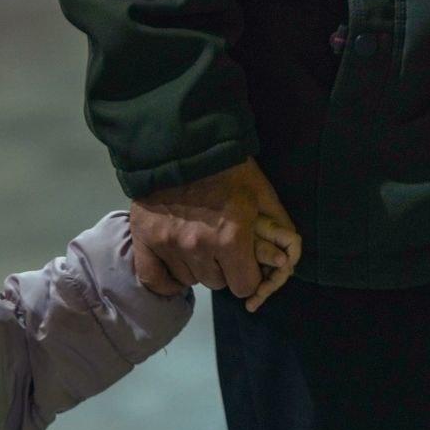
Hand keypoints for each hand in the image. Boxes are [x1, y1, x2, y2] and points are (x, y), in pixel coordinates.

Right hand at [130, 157, 300, 308]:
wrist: (182, 143)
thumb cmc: (228, 167)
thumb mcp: (261, 193)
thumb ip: (277, 229)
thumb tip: (285, 261)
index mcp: (231, 238)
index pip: (244, 286)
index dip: (249, 276)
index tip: (246, 264)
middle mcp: (198, 247)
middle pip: (217, 284)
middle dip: (223, 269)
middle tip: (221, 246)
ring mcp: (168, 245)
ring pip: (189, 280)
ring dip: (196, 268)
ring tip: (197, 244)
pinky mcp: (145, 240)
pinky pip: (154, 279)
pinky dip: (166, 280)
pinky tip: (175, 270)